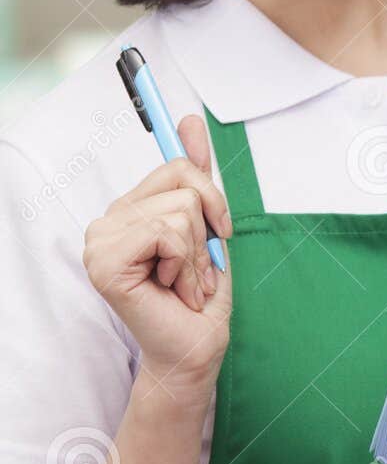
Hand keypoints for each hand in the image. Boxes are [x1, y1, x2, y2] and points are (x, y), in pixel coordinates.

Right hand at [82, 113, 233, 394]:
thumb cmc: (199, 296)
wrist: (195, 348)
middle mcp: (109, 221)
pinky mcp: (106, 262)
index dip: (192, 160)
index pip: (172, 165)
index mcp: (130, 211)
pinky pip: (167, 231)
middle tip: (200, 265)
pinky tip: (173, 288)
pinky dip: (185, 263)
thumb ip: (197, 179)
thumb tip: (188, 121)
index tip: (188, 116)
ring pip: (180, 207)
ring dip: (198, 253)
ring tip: (187, 282)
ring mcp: (101, 241)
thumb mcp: (207, 229)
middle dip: (209, 224)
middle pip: (183, 178)